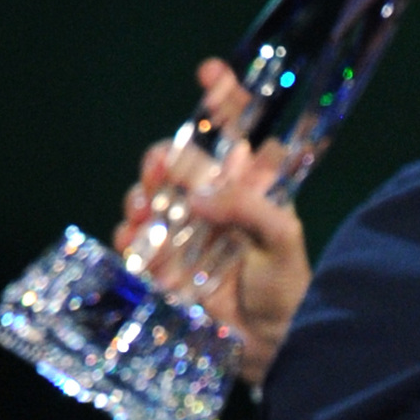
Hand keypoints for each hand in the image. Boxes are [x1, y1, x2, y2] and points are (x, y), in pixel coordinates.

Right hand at [113, 59, 312, 385]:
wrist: (272, 348)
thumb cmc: (289, 293)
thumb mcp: (283, 243)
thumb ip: (249, 208)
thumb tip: (200, 195)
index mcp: (253, 189)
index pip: (238, 134)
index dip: (225, 100)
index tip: (209, 71)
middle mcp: (218, 203)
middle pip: (180, 161)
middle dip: (164, 159)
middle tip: (158, 172)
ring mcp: (188, 231)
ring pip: (152, 194)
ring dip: (141, 197)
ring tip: (143, 214)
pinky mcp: (166, 261)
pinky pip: (136, 237)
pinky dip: (129, 235)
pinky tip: (133, 241)